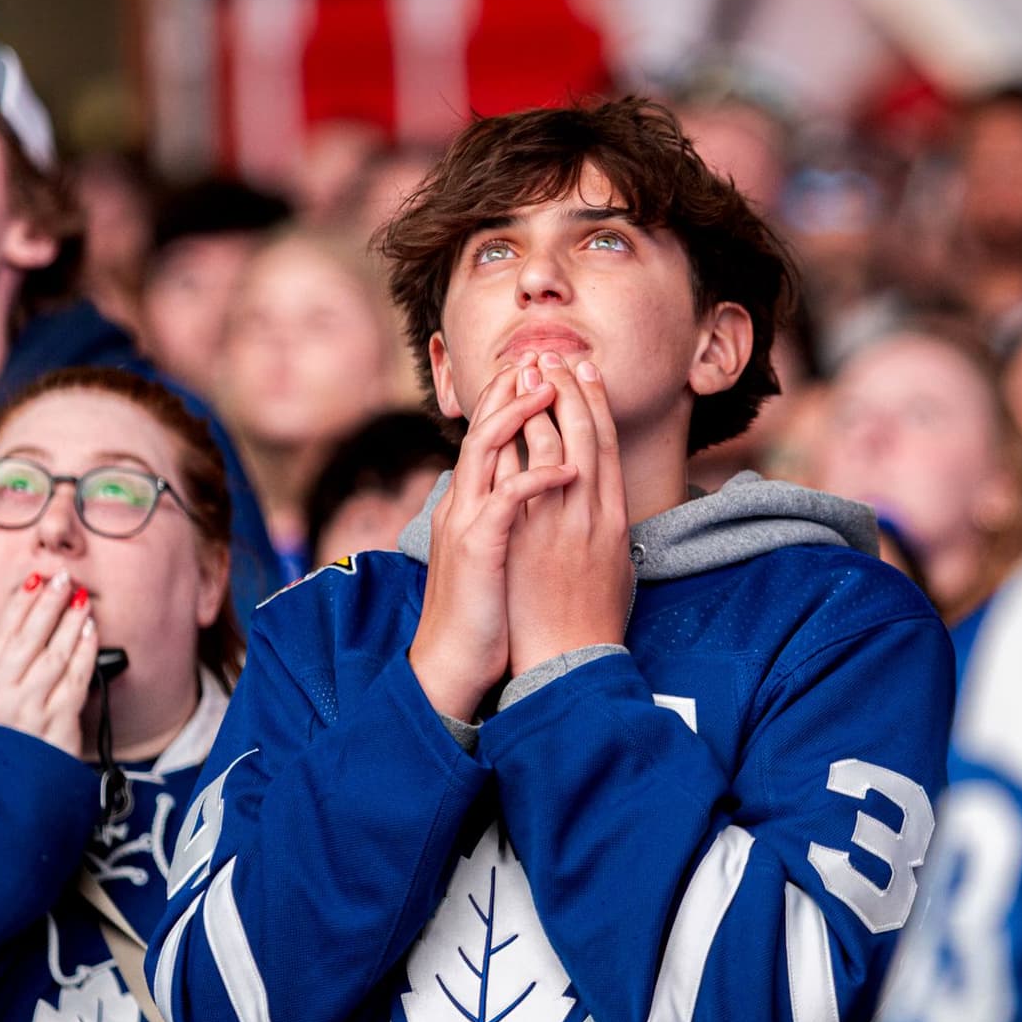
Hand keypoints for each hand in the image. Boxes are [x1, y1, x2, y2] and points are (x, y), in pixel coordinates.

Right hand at [0, 570, 98, 758]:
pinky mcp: (57, 724)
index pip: (1, 636)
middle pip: (29, 640)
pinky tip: (92, 635)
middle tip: (63, 579)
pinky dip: (85, 653)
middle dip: (48, 605)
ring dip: (71, 624)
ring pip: (55, 655)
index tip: (35, 581)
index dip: (20, 606)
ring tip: (82, 601)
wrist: (2, 796)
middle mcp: (2, 696)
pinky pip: (76, 680)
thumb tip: (13, 629)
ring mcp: (30, 710)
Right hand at [408, 356, 578, 721]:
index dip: (509, 398)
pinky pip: (509, 498)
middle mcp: (460, 503)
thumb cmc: (482, 615)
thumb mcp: (488, 556)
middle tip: (544, 358)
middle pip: (484, 425)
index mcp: (465, 502)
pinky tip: (569, 469)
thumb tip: (521, 496)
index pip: (485, 434)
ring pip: (489, 447)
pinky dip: (540, 477)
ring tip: (555, 390)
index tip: (540, 373)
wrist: (452, 663)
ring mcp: (466, 522)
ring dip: (524, 413)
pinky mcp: (478, 547)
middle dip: (514, 387)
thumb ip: (499, 519)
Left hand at [504, 351, 631, 675]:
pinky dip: (510, 442)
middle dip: (564, 388)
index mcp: (615, 516)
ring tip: (525, 371)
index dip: (595, 401)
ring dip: (535, 403)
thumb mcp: (615, 562)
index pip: (606, 442)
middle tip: (551, 354)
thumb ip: (605, 523)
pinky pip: (516, 475)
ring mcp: (555, 521)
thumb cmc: (593, 617)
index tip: (584, 370)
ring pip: (548, 445)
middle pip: (580, 432)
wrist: (568, 657)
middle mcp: (590, 511)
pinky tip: (501, 416)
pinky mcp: (524, 535)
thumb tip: (602, 499)